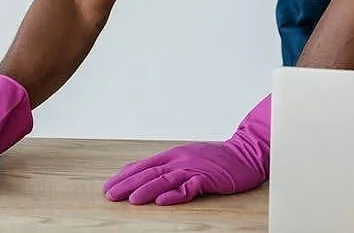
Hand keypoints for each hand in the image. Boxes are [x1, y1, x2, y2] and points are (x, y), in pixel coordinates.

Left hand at [103, 94, 269, 204]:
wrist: (245, 153)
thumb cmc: (215, 158)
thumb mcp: (186, 157)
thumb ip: (166, 165)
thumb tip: (142, 172)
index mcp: (172, 155)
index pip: (143, 166)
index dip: (124, 176)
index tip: (108, 186)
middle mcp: (179, 160)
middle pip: (149, 172)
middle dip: (127, 184)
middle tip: (110, 195)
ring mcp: (193, 168)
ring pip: (165, 179)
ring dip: (146, 189)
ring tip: (131, 200)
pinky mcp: (208, 178)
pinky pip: (189, 188)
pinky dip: (176, 194)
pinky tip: (163, 201)